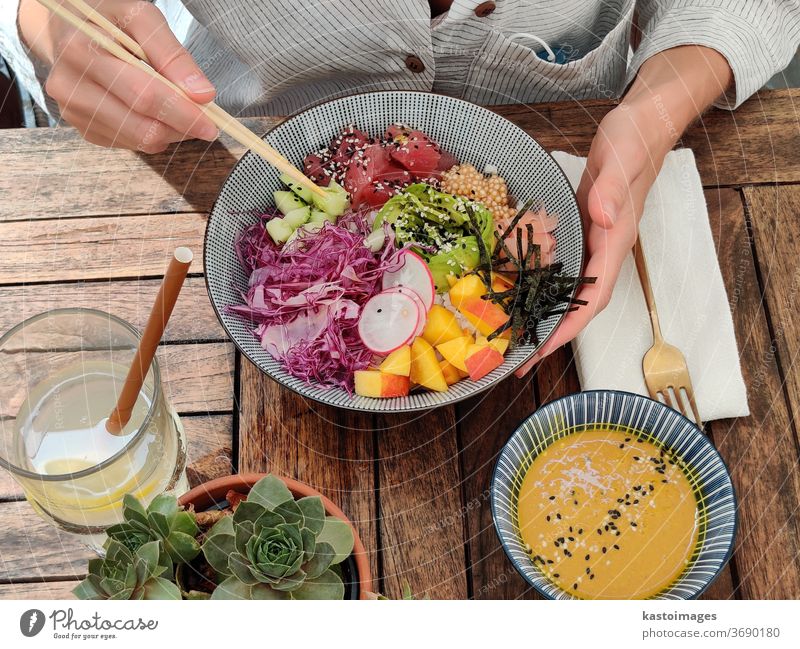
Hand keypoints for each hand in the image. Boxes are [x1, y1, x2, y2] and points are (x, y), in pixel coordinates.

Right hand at [19, 0, 216, 151]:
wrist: (68, 30)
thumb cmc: (109, 20)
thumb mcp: (141, 18)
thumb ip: (174, 54)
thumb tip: (203, 94)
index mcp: (82, 51)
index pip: (144, 95)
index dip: (183, 113)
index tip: (212, 123)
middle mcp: (71, 87)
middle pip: (143, 126)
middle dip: (182, 128)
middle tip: (205, 122)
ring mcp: (74, 113)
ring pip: (141, 141)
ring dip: (170, 132)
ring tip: (178, 111)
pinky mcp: (84, 130)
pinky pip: (132, 145)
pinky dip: (152, 133)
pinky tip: (152, 113)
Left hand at [514, 99, 671, 376]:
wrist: (643, 126)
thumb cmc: (634, 142)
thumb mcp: (621, 161)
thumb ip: (612, 192)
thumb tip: (605, 220)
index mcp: (616, 241)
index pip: (595, 297)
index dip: (569, 326)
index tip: (544, 349)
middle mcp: (605, 249)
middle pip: (581, 305)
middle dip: (552, 335)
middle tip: (520, 360)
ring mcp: (594, 243)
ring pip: (571, 292)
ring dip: (546, 317)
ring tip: (517, 340)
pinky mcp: (582, 232)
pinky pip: (563, 271)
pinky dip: (544, 289)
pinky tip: (523, 297)